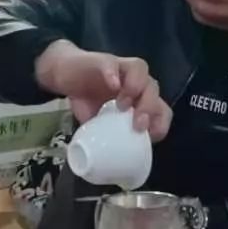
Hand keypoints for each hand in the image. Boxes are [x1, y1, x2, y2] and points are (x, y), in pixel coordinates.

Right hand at [34, 41, 172, 140]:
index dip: (161, 123)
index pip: (162, 108)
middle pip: (154, 89)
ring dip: (136, 88)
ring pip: (140, 69)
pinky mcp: (103, 61)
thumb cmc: (87, 100)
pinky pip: (112, 64)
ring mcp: (120, 68)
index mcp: (139, 99)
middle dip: (149, 108)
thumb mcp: (100, 124)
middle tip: (137, 125)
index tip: (150, 138)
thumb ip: (110, 137)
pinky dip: (113, 73)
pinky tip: (111, 84)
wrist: (64, 74)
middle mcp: (135, 81)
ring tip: (122, 105)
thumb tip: (112, 167)